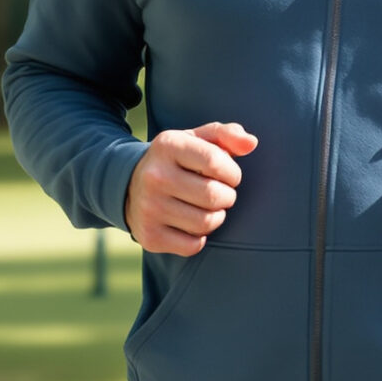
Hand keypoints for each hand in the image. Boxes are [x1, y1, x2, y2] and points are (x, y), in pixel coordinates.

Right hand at [125, 123, 258, 255]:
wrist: (131, 186)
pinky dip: (199, 237)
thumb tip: (251, 143)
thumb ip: (228, 135)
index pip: (216, 162)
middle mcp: (154, 176)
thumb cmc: (178, 160)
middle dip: (227, 196)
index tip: (228, 175)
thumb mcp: (198, 139)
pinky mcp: (149, 236)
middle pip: (214, 195)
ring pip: (206, 223)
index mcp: (168, 145)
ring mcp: (149, 208)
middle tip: (219, 193)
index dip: (232, 172)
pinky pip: (193, 245)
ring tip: (206, 207)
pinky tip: (190, 223)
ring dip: (215, 217)